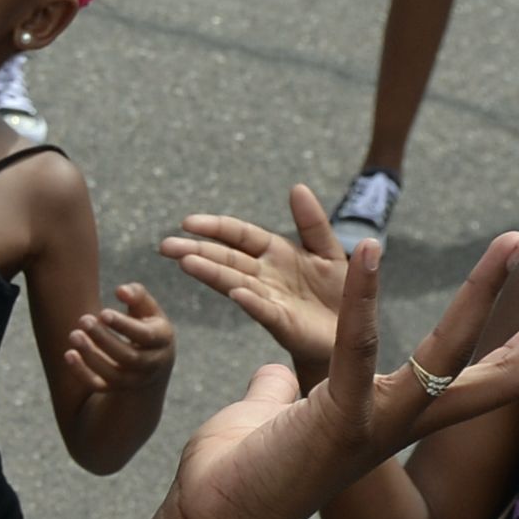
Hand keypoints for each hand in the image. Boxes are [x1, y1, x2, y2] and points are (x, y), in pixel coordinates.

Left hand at [58, 281, 176, 401]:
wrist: (153, 362)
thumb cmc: (147, 325)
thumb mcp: (149, 309)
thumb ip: (137, 295)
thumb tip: (120, 290)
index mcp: (162, 340)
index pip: (144, 336)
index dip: (123, 325)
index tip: (103, 312)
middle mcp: (151, 364)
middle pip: (128, 357)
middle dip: (103, 339)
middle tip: (83, 320)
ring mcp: (134, 379)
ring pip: (112, 374)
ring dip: (91, 356)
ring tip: (74, 335)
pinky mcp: (116, 388)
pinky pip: (99, 385)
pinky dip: (82, 373)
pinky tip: (68, 354)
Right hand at [160, 186, 356, 367]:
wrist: (352, 332)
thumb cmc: (337, 292)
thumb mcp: (328, 250)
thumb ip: (312, 222)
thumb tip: (297, 187)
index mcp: (274, 253)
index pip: (238, 236)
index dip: (215, 228)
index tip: (187, 223)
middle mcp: (264, 275)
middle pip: (226, 259)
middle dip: (197, 251)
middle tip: (166, 246)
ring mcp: (270, 299)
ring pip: (235, 282)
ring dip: (211, 272)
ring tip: (185, 262)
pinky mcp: (284, 323)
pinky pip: (265, 310)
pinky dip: (251, 301)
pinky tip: (236, 294)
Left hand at [160, 229, 518, 518]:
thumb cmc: (241, 475)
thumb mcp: (278, 417)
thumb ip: (285, 389)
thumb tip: (277, 371)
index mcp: (395, 421)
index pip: (483, 381)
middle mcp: (400, 426)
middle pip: (499, 379)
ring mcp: (373, 427)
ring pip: (445, 358)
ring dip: (480, 297)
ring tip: (511, 241)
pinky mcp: (333, 422)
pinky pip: (352, 351)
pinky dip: (358, 300)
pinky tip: (367, 248)